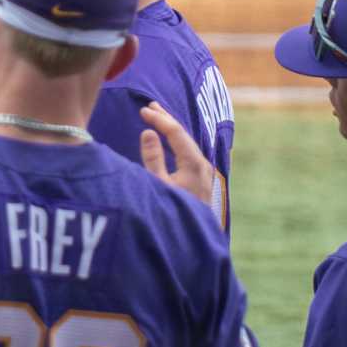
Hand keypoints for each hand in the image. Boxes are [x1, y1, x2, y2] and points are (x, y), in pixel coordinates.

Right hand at [138, 103, 220, 217]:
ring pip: (187, 143)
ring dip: (171, 130)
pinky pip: (188, 151)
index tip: (143, 110)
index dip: (159, 119)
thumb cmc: (171, 213)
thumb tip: (148, 133)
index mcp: (193, 163)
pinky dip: (176, 141)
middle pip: (184, 135)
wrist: (192, 240)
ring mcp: (204, 172)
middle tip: (150, 105)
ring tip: (158, 118)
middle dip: (167, 119)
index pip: (176, 133)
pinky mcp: (201, 179)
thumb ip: (152, 159)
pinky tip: (169, 140)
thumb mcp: (157, 186)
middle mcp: (202, 164)